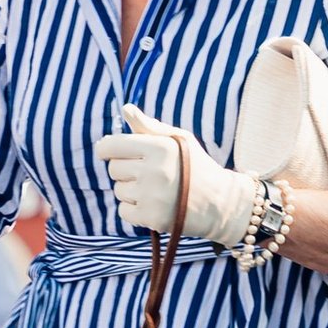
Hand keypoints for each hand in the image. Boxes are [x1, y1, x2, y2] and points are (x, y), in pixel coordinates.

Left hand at [94, 106, 255, 248]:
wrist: (221, 203)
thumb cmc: (197, 167)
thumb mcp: (178, 140)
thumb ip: (149, 126)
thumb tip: (125, 109)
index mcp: (159, 147)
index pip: (111, 146)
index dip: (106, 149)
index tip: (109, 152)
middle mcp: (154, 171)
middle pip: (113, 169)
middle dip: (126, 170)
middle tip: (147, 173)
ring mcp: (152, 197)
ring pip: (118, 190)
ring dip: (131, 191)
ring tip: (156, 190)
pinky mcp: (151, 219)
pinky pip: (123, 211)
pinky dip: (134, 210)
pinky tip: (154, 205)